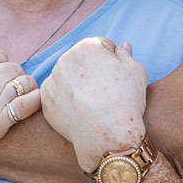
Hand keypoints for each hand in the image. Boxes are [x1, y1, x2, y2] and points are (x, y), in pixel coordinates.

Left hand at [40, 37, 146, 172]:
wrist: (108, 136)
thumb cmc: (126, 101)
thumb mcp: (136, 71)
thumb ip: (125, 55)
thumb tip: (122, 47)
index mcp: (87, 46)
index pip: (101, 46)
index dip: (113, 62)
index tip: (118, 78)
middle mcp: (65, 59)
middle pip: (82, 61)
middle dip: (93, 71)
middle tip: (107, 92)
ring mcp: (53, 81)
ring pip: (68, 78)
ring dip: (78, 86)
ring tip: (94, 104)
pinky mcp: (46, 102)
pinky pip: (58, 97)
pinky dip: (67, 102)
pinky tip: (81, 113)